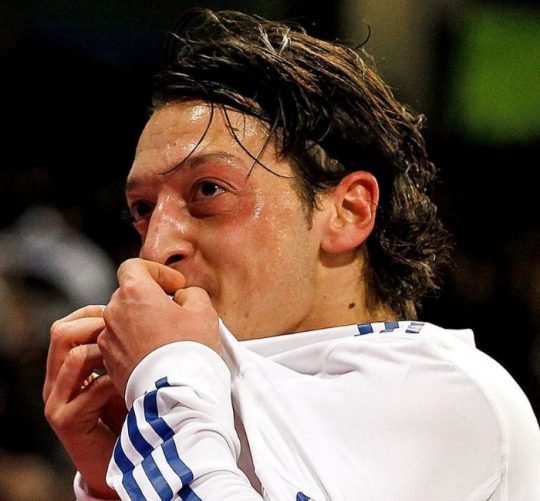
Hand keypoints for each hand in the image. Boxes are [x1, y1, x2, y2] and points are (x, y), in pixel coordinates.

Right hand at [43, 305, 126, 498]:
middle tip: (127, 330)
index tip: (124, 313)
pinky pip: (91, 390)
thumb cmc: (129, 409)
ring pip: (74, 356)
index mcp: (66, 366)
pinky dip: (116, 381)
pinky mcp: (67, 421)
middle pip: (61, 333)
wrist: (124, 456)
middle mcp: (56, 380)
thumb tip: (144, 313)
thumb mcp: (122, 371)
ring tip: (133, 355)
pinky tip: (134, 382)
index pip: (68, 325)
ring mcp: (57, 401)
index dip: (94, 313)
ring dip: (108, 351)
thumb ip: (121, 347)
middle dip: (98, 325)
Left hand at [98, 258, 220, 395]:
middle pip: (129, 294)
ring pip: (124, 320)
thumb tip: (182, 297)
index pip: (134, 266)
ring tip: (167, 338)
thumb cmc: (190, 350)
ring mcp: (108, 339)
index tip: (175, 287)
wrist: (176, 394)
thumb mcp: (204, 311)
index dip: (157, 272)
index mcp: (134, 292)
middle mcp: (114, 312)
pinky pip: (121, 343)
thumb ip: (191, 293)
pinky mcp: (108, 362)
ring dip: (142, 322)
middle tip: (175, 313)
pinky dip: (135, 344)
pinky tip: (156, 356)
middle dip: (151, 299)